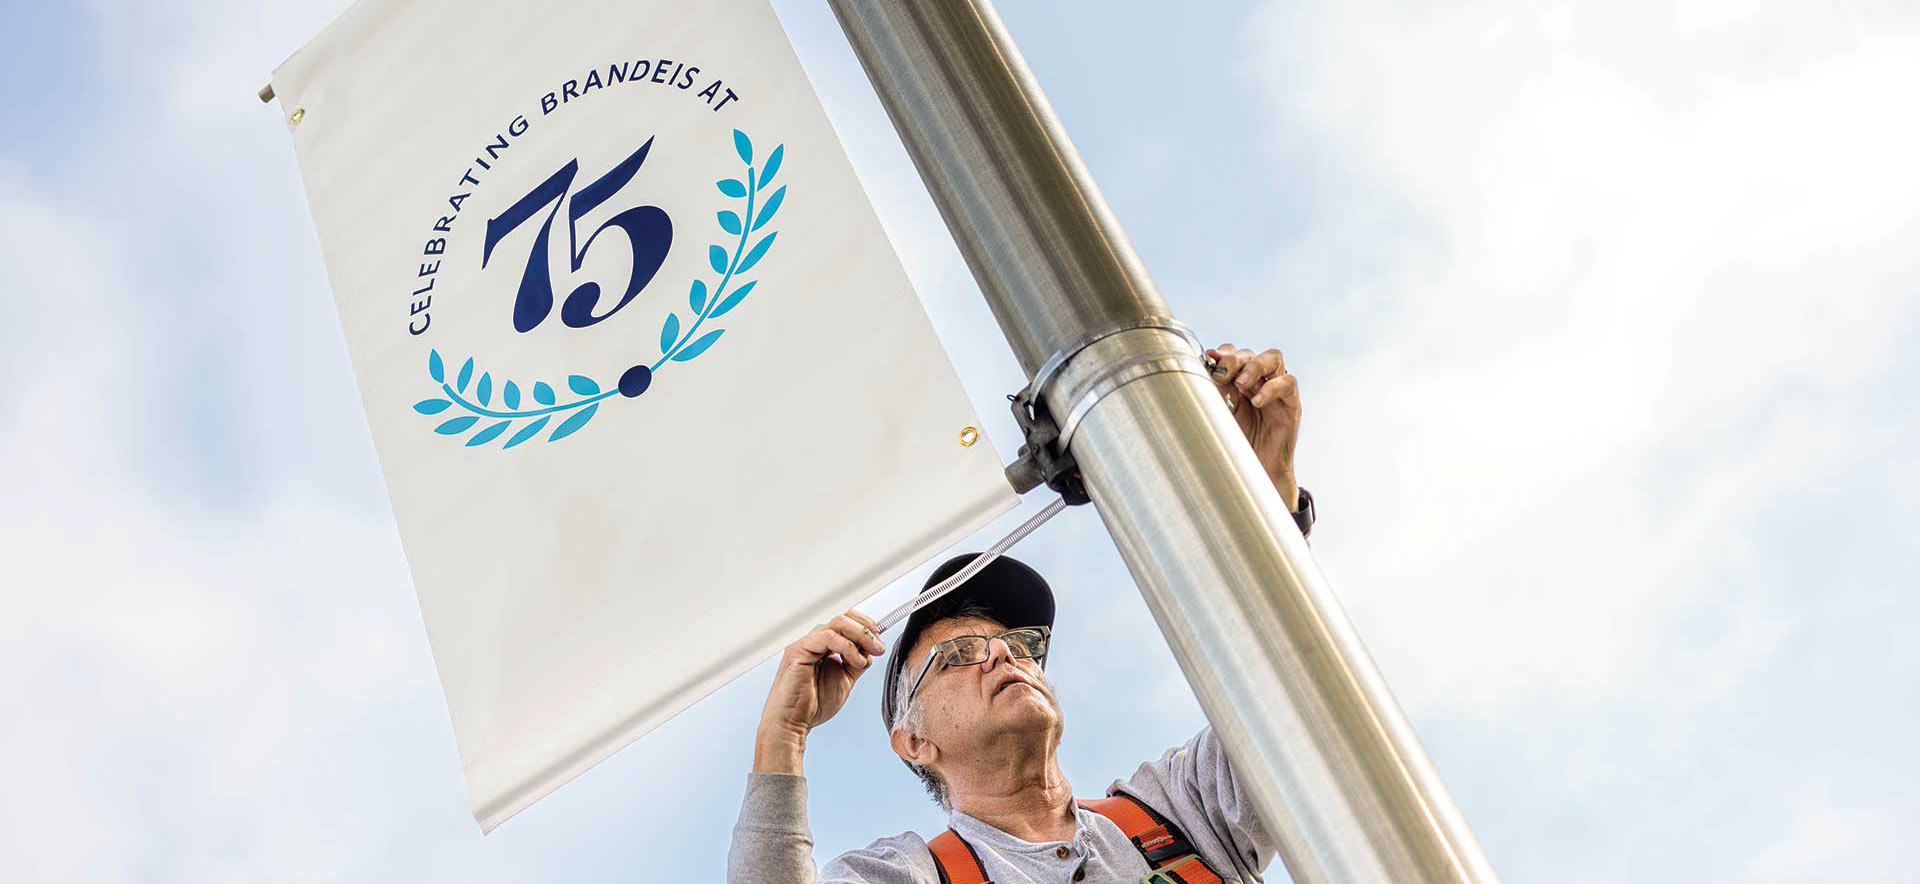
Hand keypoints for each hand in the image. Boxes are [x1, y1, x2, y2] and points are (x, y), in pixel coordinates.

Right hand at [754, 610, 885, 773]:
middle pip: (843, 616)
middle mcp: (813, 639)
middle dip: (866, 628)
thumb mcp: (845, 679)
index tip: (879, 642)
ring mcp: (805, 642)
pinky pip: (827, 636)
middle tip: (878, 646)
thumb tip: (872, 649)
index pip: (846, 621)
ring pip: (838, 622)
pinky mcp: (798, 650)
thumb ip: (856, 662)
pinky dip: (847, 646)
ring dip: (861, 635)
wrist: (793, 723)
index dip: (866, 627)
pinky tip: (855, 661)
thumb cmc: (813, 705)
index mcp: (822, 644)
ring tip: (871, 652)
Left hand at [1206, 343, 1301, 511]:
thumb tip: (1203, 368)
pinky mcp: (1291, 404)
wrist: (1255, 471)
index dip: (1222, 353)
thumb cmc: (1236, 443)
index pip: (1234, 353)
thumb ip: (1214, 392)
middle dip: (1234, 359)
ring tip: (1240, 384)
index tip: (1208, 360)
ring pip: (1273, 358)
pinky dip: (1271, 387)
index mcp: (1238, 381)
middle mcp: (1258, 381)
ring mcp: (1276, 390)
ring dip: (1254, 366)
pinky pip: (1288, 383)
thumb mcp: (1220, 413)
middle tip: (1222, 374)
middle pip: (1251, 353)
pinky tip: (1257, 401)